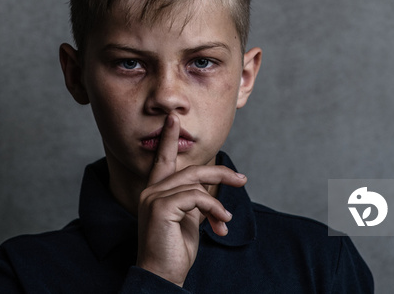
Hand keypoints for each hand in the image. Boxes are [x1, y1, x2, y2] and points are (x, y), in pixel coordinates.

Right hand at [136, 114, 246, 286]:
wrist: (163, 275)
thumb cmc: (175, 249)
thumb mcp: (189, 220)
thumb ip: (195, 201)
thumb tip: (212, 194)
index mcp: (156, 191)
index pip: (162, 159)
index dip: (168, 138)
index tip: (174, 119)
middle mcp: (151, 190)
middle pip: (190, 170)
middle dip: (219, 173)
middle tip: (242, 180)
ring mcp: (153, 197)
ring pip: (196, 183)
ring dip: (218, 202)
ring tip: (226, 222)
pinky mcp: (161, 207)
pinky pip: (196, 197)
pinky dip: (213, 209)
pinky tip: (221, 225)